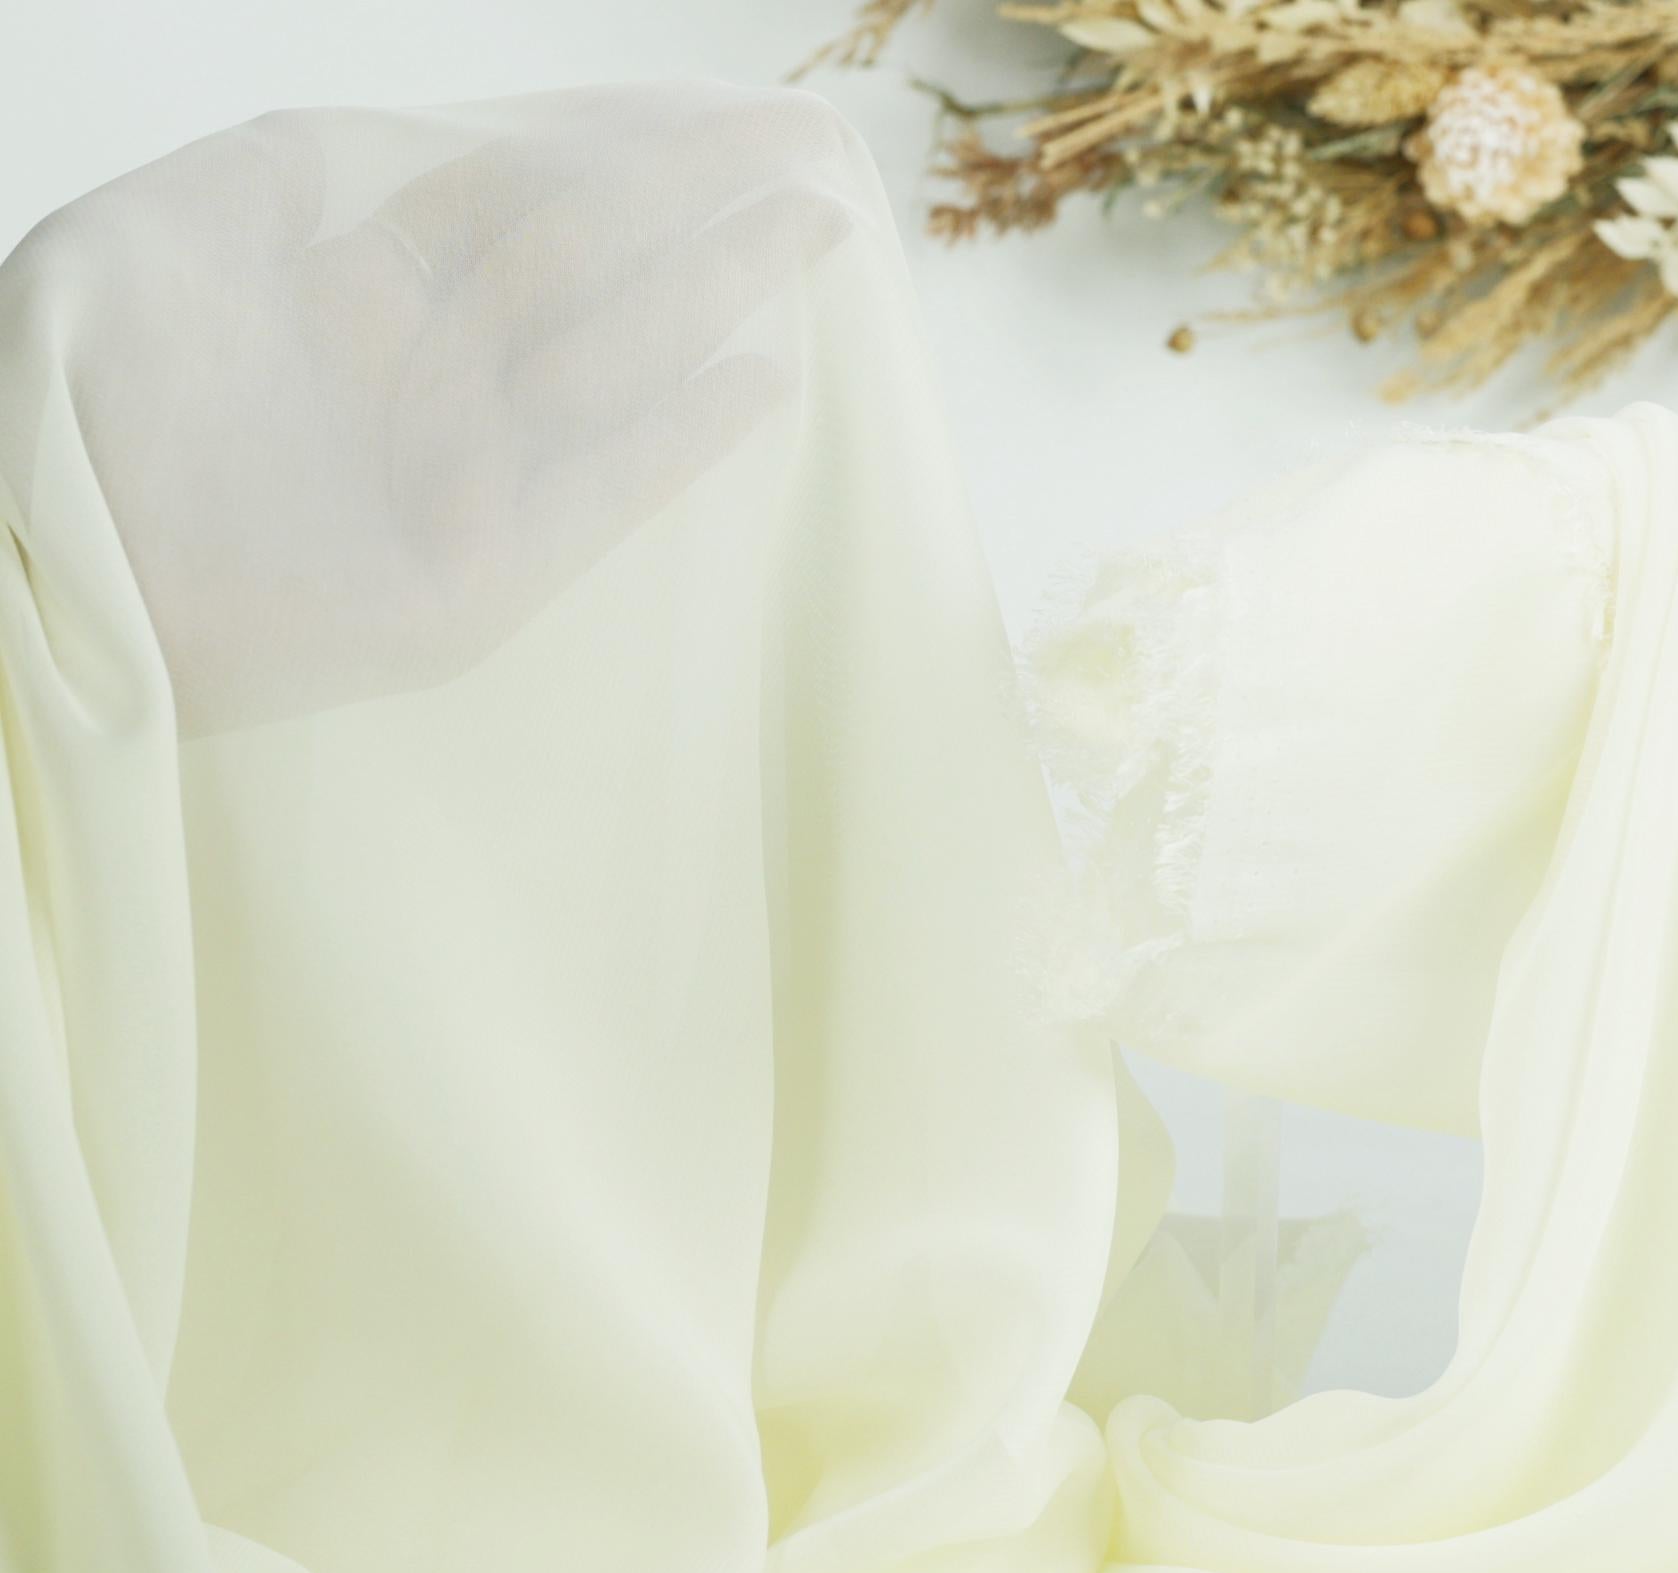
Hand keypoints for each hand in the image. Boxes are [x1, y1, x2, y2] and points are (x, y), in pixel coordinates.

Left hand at [20, 86, 860, 733]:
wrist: (42, 562)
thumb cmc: (70, 395)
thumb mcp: (152, 228)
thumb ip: (289, 172)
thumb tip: (421, 132)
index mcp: (344, 279)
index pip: (518, 184)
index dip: (619, 134)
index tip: (716, 102)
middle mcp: (416, 370)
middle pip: (590, 259)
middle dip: (700, 197)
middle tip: (809, 150)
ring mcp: (453, 472)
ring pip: (616, 355)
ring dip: (718, 286)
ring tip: (816, 225)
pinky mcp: (475, 579)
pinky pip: (604, 491)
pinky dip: (684, 436)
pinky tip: (763, 379)